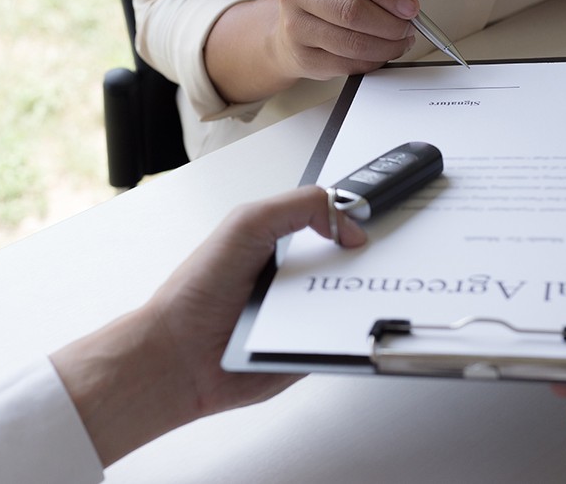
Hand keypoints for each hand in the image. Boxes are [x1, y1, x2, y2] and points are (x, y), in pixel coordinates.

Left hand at [51, 185, 366, 466]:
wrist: (178, 357)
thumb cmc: (197, 292)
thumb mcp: (248, 224)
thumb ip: (301, 208)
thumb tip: (347, 223)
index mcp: (280, 242)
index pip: (332, 223)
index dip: (355, 220)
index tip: (378, 220)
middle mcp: (295, 278)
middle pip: (352, 263)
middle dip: (372, 260)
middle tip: (387, 256)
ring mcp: (303, 315)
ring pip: (353, 303)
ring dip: (364, 297)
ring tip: (376, 289)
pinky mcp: (308, 350)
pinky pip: (343, 340)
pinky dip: (352, 335)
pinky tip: (354, 325)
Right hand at [274, 0, 419, 80]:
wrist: (296, 31)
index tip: (410, 5)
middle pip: (350, 10)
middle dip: (390, 23)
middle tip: (408, 27)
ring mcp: (295, 26)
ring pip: (351, 42)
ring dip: (386, 46)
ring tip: (400, 41)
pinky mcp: (304, 58)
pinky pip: (347, 64)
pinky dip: (373, 62)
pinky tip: (381, 53)